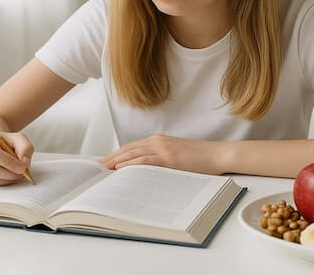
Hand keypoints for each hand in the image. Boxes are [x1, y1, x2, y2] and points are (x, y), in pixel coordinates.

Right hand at [0, 129, 33, 185]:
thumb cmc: (1, 141)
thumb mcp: (16, 138)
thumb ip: (24, 147)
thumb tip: (25, 163)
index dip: (8, 162)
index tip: (22, 168)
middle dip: (8, 174)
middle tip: (21, 174)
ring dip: (5, 180)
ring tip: (15, 175)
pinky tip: (5, 177)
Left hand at [97, 134, 225, 174]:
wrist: (217, 154)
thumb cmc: (198, 159)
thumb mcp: (174, 156)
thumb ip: (158, 160)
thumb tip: (141, 173)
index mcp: (157, 141)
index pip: (130, 147)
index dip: (114, 155)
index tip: (102, 163)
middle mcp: (157, 142)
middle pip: (127, 150)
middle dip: (110, 159)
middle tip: (96, 168)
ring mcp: (163, 149)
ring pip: (133, 154)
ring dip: (116, 162)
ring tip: (102, 171)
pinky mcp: (170, 158)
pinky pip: (146, 161)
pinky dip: (131, 164)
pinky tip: (121, 169)